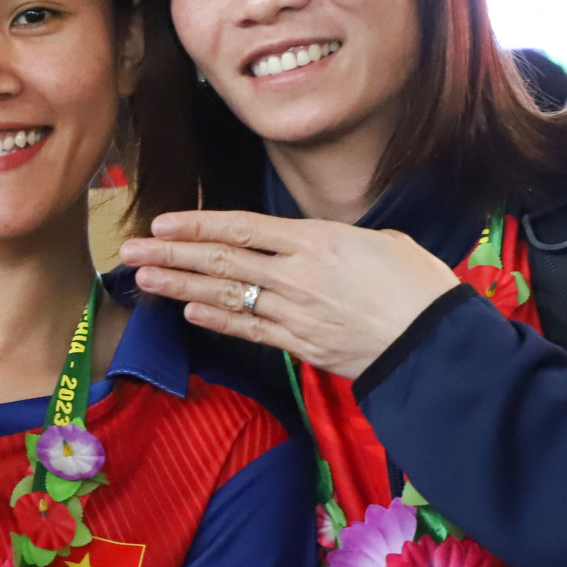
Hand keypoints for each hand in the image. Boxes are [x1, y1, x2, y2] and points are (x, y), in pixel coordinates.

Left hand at [121, 210, 458, 378]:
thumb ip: (336, 241)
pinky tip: (186, 312)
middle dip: (171, 254)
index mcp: (316, 240)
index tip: (163, 222)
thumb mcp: (381, 242)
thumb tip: (317, 246)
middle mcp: (296, 274)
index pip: (242, 229)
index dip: (198, 225)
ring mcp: (294, 312)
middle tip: (131, 248)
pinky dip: (215, 320)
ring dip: (179, 286)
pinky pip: (247, 329)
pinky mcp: (299, 344)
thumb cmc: (419, 286)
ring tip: (143, 278)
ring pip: (225, 295)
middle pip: (221, 260)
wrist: (434, 342)